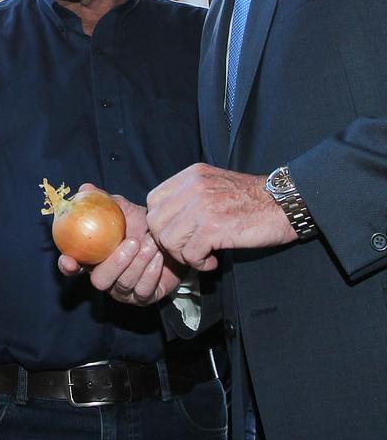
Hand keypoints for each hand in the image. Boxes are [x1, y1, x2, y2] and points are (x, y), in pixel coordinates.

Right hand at [58, 184, 184, 304]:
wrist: (173, 240)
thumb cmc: (143, 226)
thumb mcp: (125, 210)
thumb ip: (105, 201)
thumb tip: (85, 188)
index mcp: (93, 259)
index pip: (72, 268)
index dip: (67, 267)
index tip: (69, 260)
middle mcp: (105, 278)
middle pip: (99, 281)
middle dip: (116, 263)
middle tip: (133, 242)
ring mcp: (123, 291)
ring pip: (124, 284)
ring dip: (139, 262)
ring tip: (152, 243)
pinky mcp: (143, 298)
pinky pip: (143, 290)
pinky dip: (152, 272)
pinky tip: (160, 256)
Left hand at [146, 163, 294, 271]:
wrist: (286, 204)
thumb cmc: (253, 199)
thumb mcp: (214, 185)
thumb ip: (189, 195)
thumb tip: (166, 219)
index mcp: (191, 176)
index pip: (153, 201)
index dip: (161, 222)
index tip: (178, 233)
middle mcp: (192, 188)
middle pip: (156, 222)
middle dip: (168, 242)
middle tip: (187, 249)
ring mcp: (201, 207)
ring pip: (167, 240)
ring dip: (182, 255)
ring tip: (201, 256)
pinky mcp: (213, 227)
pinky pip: (189, 253)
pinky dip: (198, 263)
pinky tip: (212, 260)